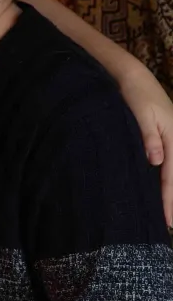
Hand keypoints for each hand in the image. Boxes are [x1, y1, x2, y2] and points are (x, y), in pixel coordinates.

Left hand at [119, 70, 172, 225]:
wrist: (131, 75)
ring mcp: (170, 138)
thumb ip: (149, 138)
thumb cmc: (134, 94)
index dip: (169, 200)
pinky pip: (169, 163)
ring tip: (168, 212)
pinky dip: (167, 178)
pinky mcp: (163, 136)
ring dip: (171, 190)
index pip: (172, 176)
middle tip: (170, 225)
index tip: (169, 222)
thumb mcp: (140, 114)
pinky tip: (162, 187)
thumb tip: (158, 163)